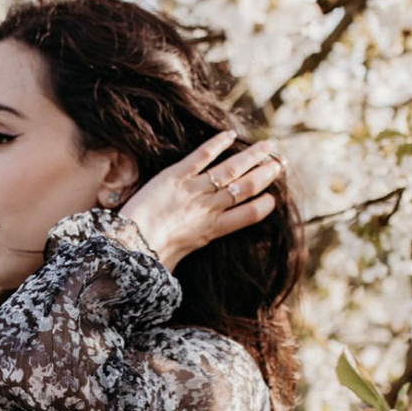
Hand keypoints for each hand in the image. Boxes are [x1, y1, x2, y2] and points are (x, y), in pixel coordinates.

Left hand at [119, 131, 284, 272]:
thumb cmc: (150, 258)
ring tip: (268, 146)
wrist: (131, 244)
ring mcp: (193, 191)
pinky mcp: (175, 176)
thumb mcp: (173, 263)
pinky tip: (231, 134)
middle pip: (246, 188)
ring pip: (230, 169)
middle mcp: (208, 208)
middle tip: (280, 163)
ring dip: (251, 156)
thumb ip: (181, 260)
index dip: (264, 206)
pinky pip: (201, 156)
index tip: (273, 198)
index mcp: (212, 231)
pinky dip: (217, 144)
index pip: (249, 216)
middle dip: (266, 174)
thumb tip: (177, 275)